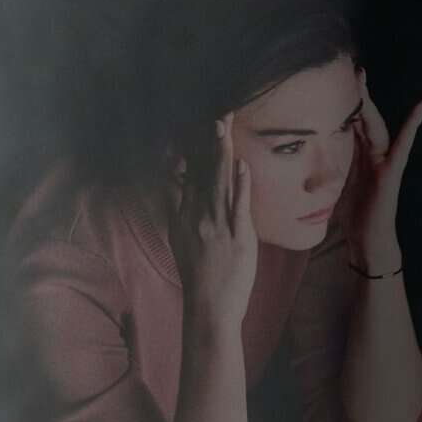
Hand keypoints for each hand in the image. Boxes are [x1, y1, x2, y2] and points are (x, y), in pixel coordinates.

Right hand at [171, 115, 257, 332]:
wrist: (209, 309)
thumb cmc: (200, 277)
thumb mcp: (181, 241)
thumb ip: (180, 212)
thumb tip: (180, 188)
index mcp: (185, 217)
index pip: (191, 175)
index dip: (195, 148)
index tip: (199, 121)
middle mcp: (198, 218)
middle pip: (204, 172)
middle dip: (208, 141)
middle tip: (215, 112)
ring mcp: (218, 227)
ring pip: (219, 183)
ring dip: (222, 153)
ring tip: (223, 126)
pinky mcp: (238, 239)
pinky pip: (238, 207)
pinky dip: (240, 185)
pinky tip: (241, 165)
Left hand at [336, 71, 421, 273]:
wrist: (368, 239)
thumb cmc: (354, 214)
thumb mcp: (336, 183)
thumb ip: (332, 165)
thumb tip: (313, 153)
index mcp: (357, 155)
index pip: (350, 123)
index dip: (344, 104)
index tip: (336, 82)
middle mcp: (371, 153)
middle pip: (363, 118)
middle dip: (357, 94)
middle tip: (353, 69)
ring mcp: (383, 160)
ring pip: (375, 125)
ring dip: (369, 102)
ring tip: (364, 78)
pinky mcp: (391, 171)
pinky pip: (403, 145)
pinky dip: (413, 125)